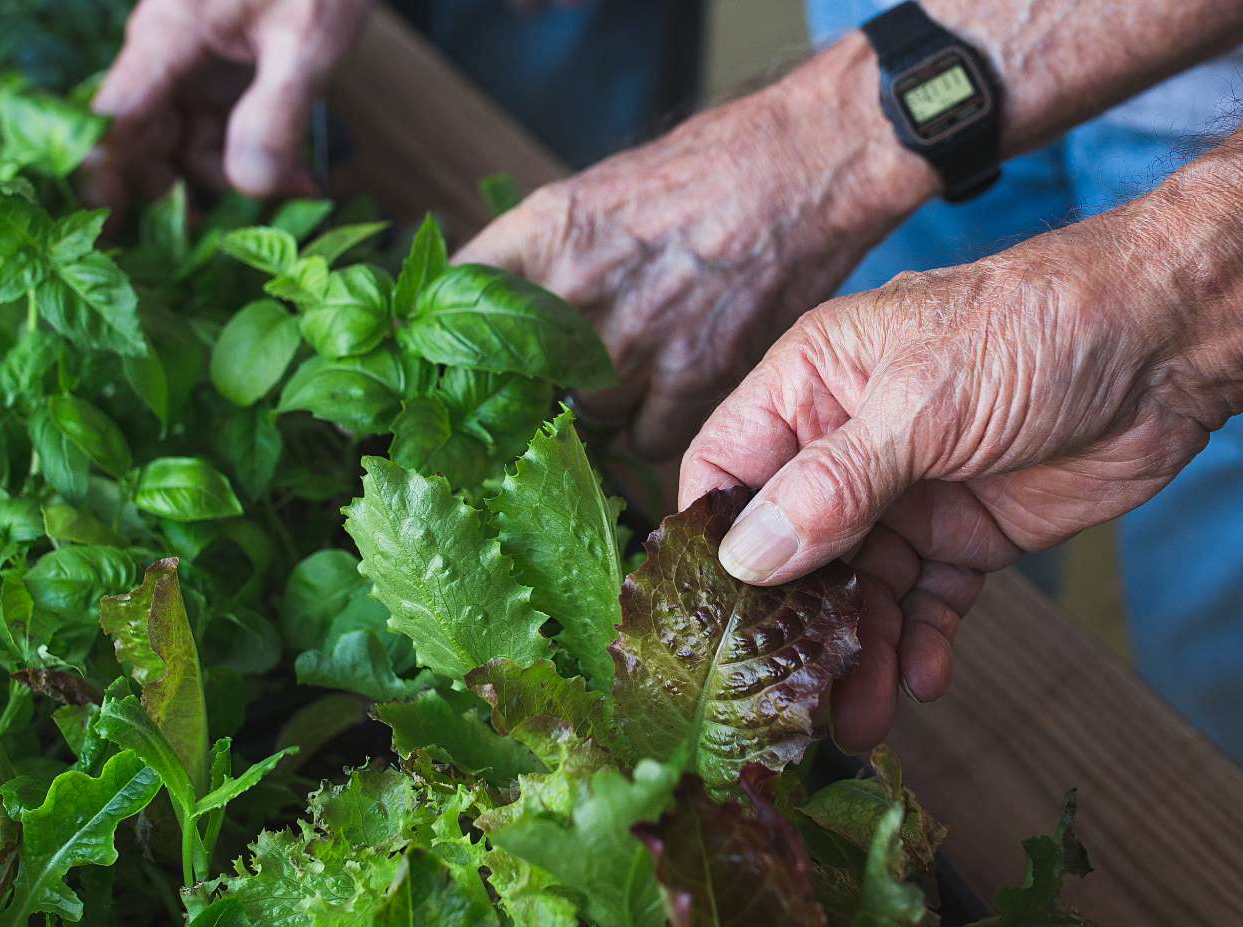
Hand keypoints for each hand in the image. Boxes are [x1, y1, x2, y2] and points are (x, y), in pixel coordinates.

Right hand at [84, 0, 372, 208]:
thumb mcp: (305, 45)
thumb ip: (273, 116)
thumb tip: (248, 187)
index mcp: (167, 40)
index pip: (112, 122)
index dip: (103, 184)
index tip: (104, 244)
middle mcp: (165, 54)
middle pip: (146, 144)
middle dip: (189, 193)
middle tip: (245, 229)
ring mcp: (191, 64)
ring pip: (185, 146)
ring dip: (233, 180)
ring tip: (302, 188)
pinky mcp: (219, 72)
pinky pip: (218, 131)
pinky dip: (253, 159)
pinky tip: (299, 177)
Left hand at [455, 32, 934, 456]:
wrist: (798, 168)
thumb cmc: (698, 179)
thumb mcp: (591, 196)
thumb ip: (533, 262)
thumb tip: (479, 325)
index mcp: (544, 235)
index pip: (455, 311)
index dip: (445, 356)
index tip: (444, 383)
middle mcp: (581, 292)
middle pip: (523, 387)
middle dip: (538, 394)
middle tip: (560, 387)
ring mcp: (636, 342)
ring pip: (586, 419)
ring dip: (601, 411)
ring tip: (633, 375)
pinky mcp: (692, 380)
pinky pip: (644, 442)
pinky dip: (653, 430)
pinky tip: (670, 393)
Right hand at [679, 221, 1224, 749]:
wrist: (1175, 344)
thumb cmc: (1042, 328)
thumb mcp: (923, 403)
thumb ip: (833, 484)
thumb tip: (748, 557)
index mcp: (811, 386)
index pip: (727, 471)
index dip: (713, 544)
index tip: (708, 624)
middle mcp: (846, 445)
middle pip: (792, 553)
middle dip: (794, 627)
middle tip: (795, 700)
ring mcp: (907, 496)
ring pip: (859, 593)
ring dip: (859, 655)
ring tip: (863, 720)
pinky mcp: (965, 537)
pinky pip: (927, 604)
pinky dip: (923, 644)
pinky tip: (925, 682)